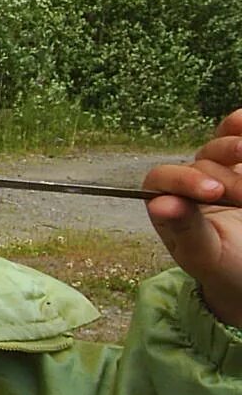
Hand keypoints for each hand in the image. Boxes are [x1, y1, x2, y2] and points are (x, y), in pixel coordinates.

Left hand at [144, 108, 241, 326]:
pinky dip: (240, 127)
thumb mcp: (205, 254)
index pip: (161, 180)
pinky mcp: (240, 166)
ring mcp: (218, 170)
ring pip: (219, 146)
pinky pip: (236, 136)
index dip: (184, 180)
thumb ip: (185, 229)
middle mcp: (189, 183)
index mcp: (168, 205)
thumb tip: (160, 203)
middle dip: (226, 178)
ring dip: (235, 148)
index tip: (214, 192)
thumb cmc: (223, 267)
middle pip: (199, 162)